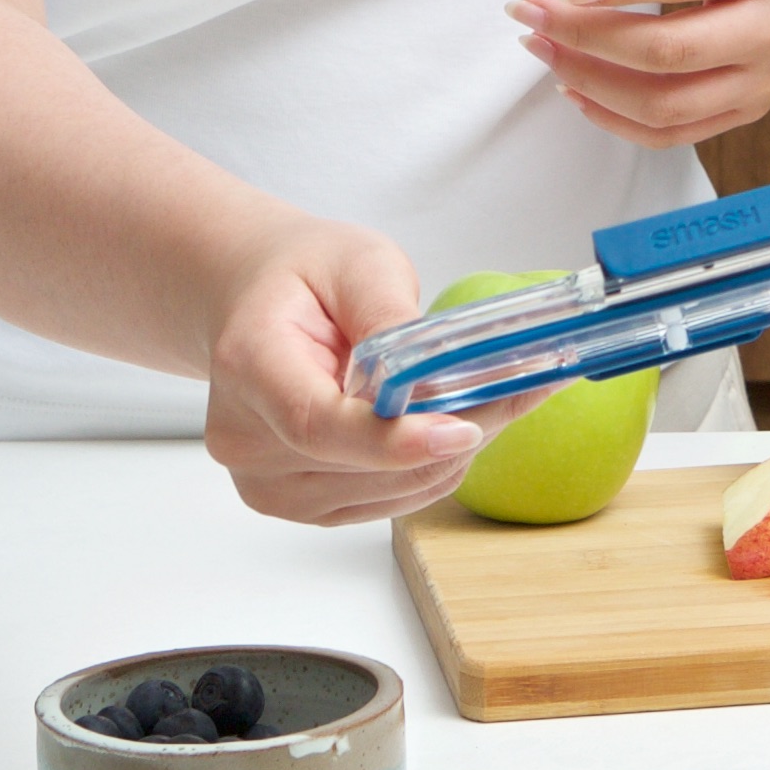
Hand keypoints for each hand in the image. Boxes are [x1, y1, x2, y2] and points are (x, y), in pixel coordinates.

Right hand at [198, 211, 483, 525]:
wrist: (254, 303)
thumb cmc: (302, 277)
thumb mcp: (356, 264)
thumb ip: (389, 316)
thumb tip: (436, 369)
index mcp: (249, 366)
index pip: (316, 425)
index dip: (394, 439)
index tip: (463, 427)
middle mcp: (246, 441)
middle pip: (365, 465)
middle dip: (455, 432)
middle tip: (524, 387)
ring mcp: (269, 484)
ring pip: (391, 491)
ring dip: (452, 452)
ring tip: (490, 396)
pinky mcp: (302, 506)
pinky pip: (390, 501)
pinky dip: (433, 467)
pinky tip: (452, 423)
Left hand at [508, 0, 769, 149]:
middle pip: (670, 52)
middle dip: (587, 38)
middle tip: (531, 15)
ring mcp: (767, 77)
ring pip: (668, 105)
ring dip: (592, 84)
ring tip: (545, 50)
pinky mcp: (752, 106)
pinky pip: (676, 134)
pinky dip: (619, 120)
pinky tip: (578, 88)